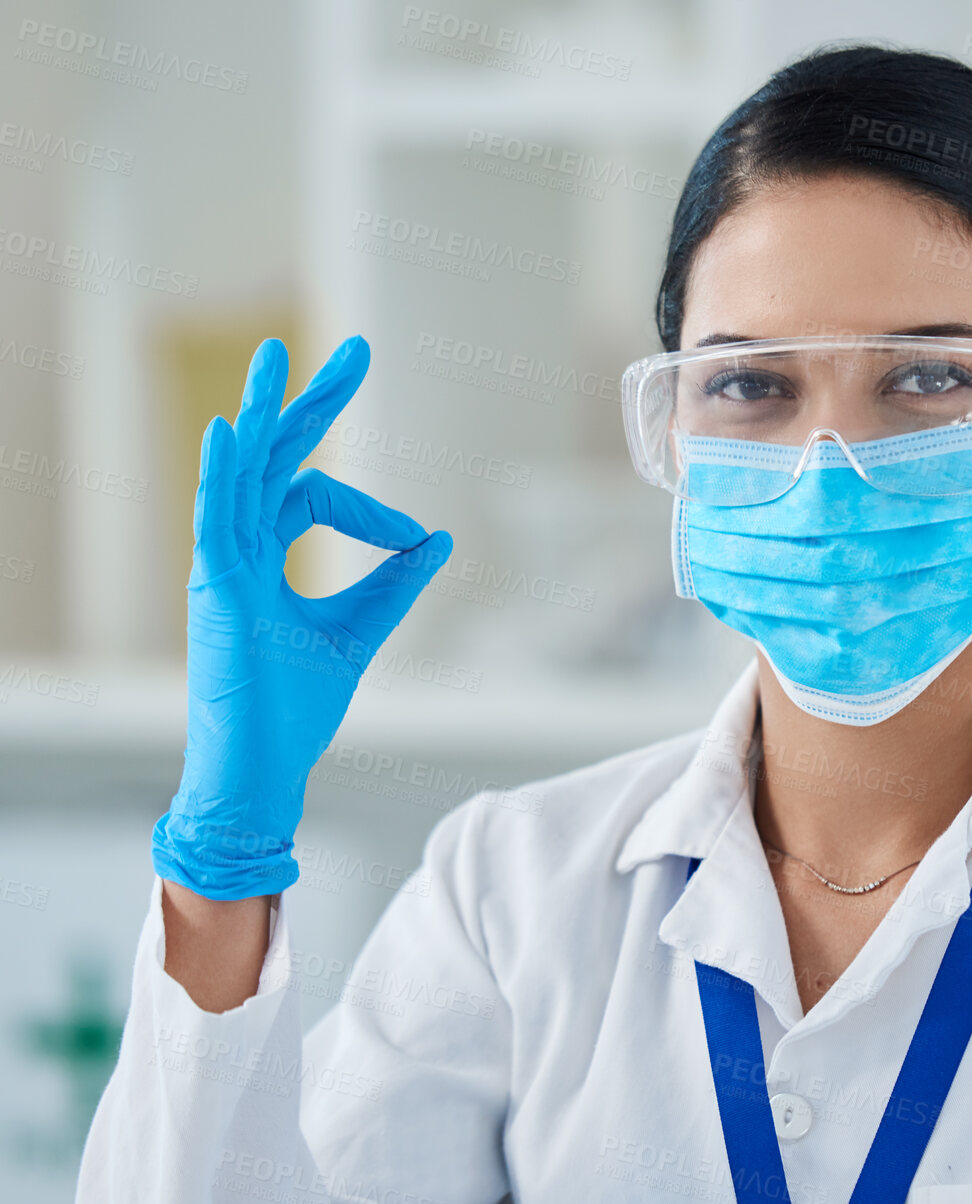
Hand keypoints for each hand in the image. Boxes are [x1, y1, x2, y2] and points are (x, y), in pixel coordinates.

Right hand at [151, 336, 452, 899]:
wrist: (264, 768)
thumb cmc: (298, 705)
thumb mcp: (362, 630)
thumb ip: (396, 582)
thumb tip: (440, 537)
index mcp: (264, 554)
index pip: (312, 492)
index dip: (371, 509)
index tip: (412, 540)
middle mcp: (238, 549)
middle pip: (274, 456)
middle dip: (313, 403)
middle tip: (357, 350)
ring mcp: (220, 566)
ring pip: (241, 471)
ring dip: (263, 413)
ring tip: (278, 356)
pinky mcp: (215, 592)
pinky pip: (216, 520)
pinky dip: (223, 473)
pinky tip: (234, 430)